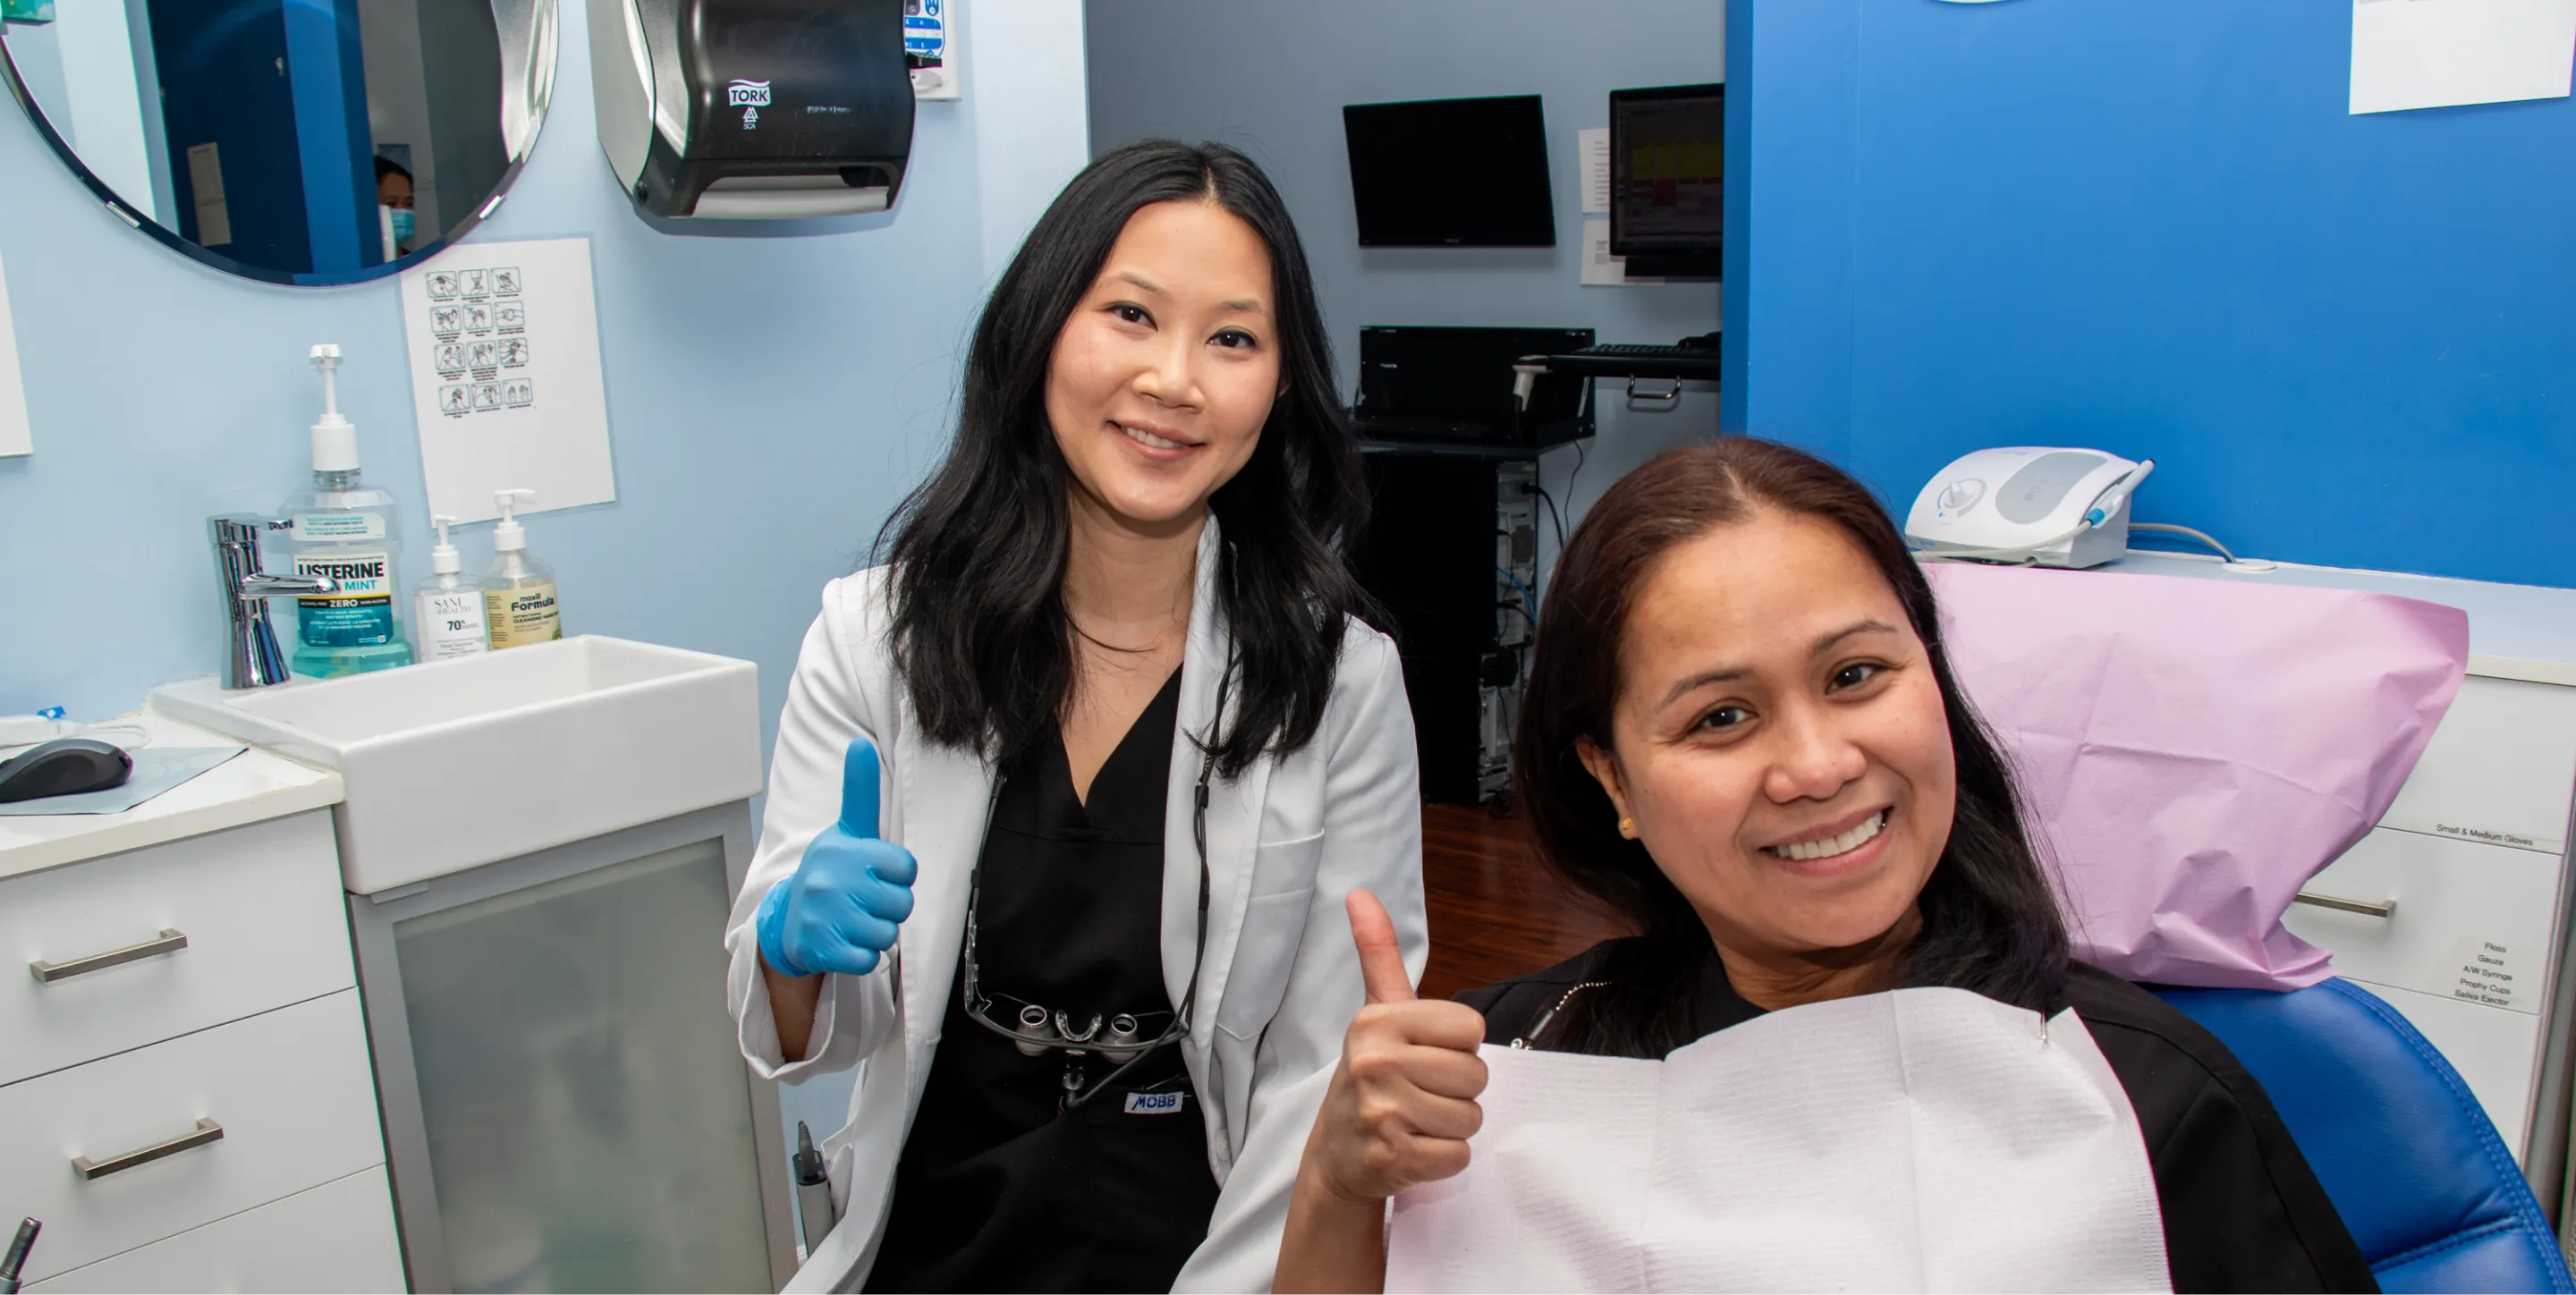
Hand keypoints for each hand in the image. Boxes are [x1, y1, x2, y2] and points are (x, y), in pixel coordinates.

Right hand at [756, 738, 916, 977]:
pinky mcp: (822, 949)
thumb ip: (859, 790)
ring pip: (887, 934)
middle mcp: (831, 881)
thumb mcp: (846, 830)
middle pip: (901, 904)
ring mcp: (824, 917)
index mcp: (844, 850)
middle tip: (866, 901)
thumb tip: (859, 744)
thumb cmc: (831, 871)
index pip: (905, 868)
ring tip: (856, 920)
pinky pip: (868, 959)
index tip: (879, 874)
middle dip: (890, 907)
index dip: (898, 875)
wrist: (788, 920)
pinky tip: (847, 940)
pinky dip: (863, 955)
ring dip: (877, 932)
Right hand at [1303, 889, 1489, 1205]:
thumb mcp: (1375, 1012)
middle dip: (1457, 1090)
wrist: (1336, 1155)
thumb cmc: (1370, 1078)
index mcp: (1378, 1020)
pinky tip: (1413, 1149)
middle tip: (1420, 1093)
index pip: (1470, 1028)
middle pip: (1476, 1075)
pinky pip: (1458, 1155)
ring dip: (1451, 1127)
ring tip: (1416, 1121)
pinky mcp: (1391, 1156)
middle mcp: (1376, 1061)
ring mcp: (1381, 1112)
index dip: (1457, 1047)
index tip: (1423, 1055)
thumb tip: (1360, 893)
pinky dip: (1444, 1160)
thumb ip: (1378, 953)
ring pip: (1471, 1117)